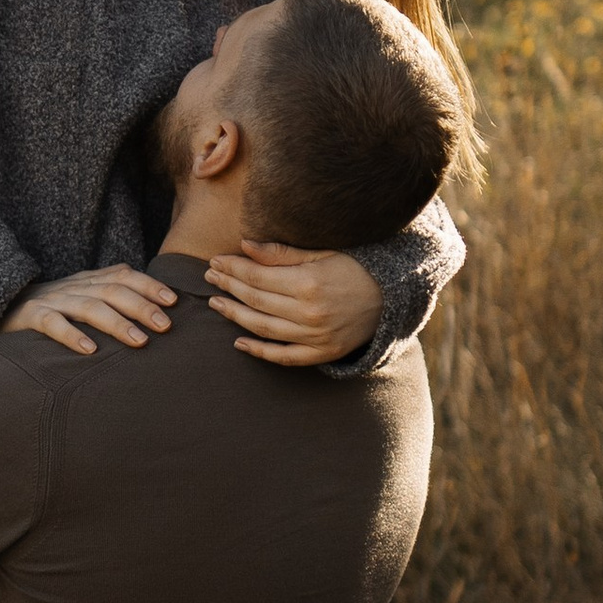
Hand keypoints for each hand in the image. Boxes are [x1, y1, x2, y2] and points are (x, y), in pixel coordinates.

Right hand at [0, 265, 179, 357]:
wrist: (2, 308)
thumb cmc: (54, 309)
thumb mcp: (83, 297)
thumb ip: (113, 296)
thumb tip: (157, 309)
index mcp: (89, 280)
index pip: (124, 275)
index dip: (149, 286)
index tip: (173, 301)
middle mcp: (74, 286)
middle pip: (113, 291)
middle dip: (142, 307)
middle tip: (165, 326)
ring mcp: (52, 300)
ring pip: (89, 307)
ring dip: (117, 323)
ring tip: (139, 340)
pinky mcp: (30, 317)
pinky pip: (52, 324)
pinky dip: (72, 335)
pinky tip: (89, 350)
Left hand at [203, 241, 381, 366]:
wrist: (393, 297)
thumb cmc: (356, 267)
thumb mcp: (323, 252)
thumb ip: (282, 253)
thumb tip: (244, 246)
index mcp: (308, 283)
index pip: (257, 276)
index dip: (232, 268)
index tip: (215, 261)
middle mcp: (309, 312)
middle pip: (255, 300)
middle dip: (228, 287)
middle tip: (209, 277)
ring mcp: (315, 336)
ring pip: (262, 328)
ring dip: (234, 316)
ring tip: (216, 304)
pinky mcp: (321, 353)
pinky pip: (283, 356)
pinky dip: (259, 352)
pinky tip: (239, 343)